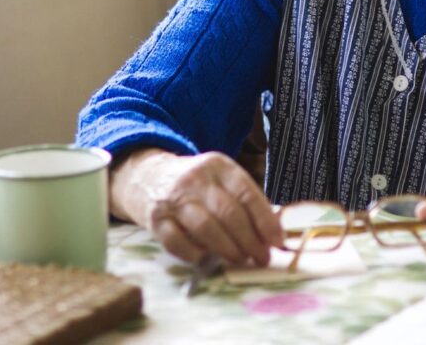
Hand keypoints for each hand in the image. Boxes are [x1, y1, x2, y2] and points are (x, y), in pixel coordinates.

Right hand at [110, 149, 282, 266]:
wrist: (148, 177)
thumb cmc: (197, 185)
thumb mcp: (221, 180)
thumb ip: (243, 201)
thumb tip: (271, 235)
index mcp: (219, 166)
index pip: (248, 193)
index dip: (265, 221)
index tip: (277, 242)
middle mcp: (196, 179)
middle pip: (228, 212)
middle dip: (249, 240)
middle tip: (261, 258)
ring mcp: (174, 198)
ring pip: (205, 227)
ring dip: (227, 248)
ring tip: (240, 260)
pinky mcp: (155, 219)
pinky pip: (176, 241)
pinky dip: (193, 253)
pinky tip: (204, 259)